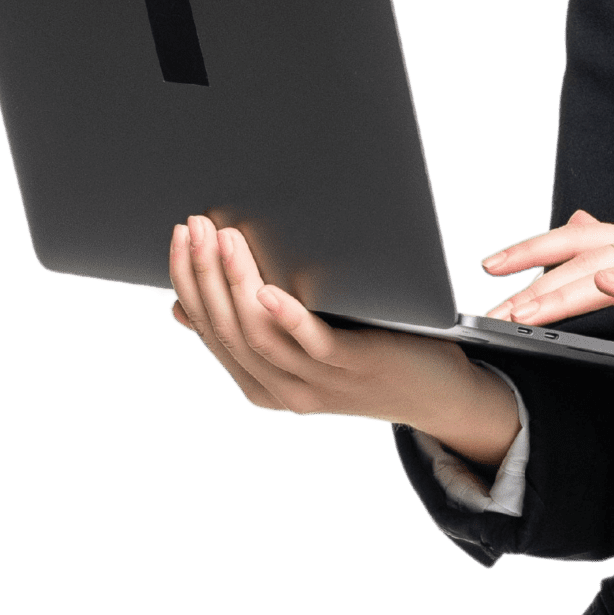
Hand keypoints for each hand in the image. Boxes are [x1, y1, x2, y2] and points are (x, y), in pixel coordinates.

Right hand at [167, 215, 521, 469]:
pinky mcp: (354, 366)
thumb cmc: (365, 352)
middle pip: (227, 328)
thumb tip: (179, 308)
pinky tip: (269, 290)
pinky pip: (312, 344)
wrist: (435, 390)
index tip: (178, 235)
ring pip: (259, 333)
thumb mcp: (297, 344)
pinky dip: (287, 316)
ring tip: (226, 237)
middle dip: (205, 272)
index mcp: (260, 382)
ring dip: (237, 281)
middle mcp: (281, 388)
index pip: (207, 328)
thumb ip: (250, 328)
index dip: (188, 280)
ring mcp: (317, 381)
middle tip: (195, 224)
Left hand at [480, 211, 613, 388]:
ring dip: (562, 290)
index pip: (582, 237)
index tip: (491, 267)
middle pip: (586, 251)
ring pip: (612, 270)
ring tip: (525, 310)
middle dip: (533, 277)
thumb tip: (581, 229)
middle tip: (493, 303)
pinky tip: (601, 285)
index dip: (533, 248)